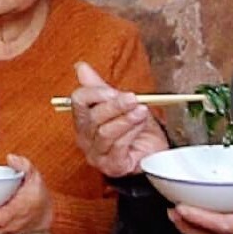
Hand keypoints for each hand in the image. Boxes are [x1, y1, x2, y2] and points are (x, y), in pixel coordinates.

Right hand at [70, 61, 170, 176]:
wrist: (153, 152)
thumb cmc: (135, 129)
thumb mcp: (119, 104)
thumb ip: (100, 87)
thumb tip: (80, 67)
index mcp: (84, 119)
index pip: (78, 101)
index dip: (94, 94)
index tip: (112, 91)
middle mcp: (85, 138)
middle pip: (93, 118)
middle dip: (115, 106)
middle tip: (133, 98)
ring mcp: (97, 154)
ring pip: (106, 133)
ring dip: (126, 119)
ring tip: (141, 111)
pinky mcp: (112, 166)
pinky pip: (118, 147)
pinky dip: (130, 133)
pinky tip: (140, 126)